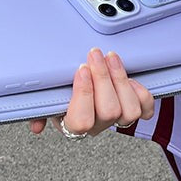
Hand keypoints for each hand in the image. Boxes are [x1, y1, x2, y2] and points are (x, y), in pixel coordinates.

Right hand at [29, 47, 154, 136]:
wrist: (81, 96)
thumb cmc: (60, 96)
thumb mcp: (44, 100)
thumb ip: (38, 111)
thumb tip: (36, 126)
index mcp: (73, 125)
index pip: (82, 121)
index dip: (84, 94)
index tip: (81, 69)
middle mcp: (98, 126)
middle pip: (109, 111)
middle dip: (103, 78)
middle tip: (95, 54)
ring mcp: (118, 121)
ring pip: (130, 110)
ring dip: (121, 80)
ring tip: (111, 57)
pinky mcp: (134, 112)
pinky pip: (145, 109)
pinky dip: (140, 93)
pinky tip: (129, 78)